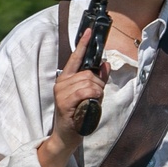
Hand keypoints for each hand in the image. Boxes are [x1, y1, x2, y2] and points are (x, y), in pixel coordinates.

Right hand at [38, 30, 109, 166]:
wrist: (67, 135)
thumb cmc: (79, 114)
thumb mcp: (91, 95)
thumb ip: (98, 80)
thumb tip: (106, 64)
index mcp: (67, 78)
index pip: (76, 58)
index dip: (83, 44)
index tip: (89, 31)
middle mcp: (62, 82)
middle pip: (89, 74)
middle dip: (98, 85)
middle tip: (94, 98)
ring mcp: (62, 91)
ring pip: (89, 83)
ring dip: (96, 93)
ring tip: (89, 104)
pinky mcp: (64, 101)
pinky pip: (85, 92)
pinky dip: (92, 97)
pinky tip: (88, 104)